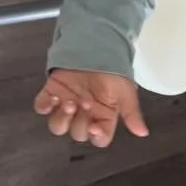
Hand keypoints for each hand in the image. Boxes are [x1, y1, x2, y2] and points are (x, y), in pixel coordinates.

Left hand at [34, 69, 148, 146]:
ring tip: (69, 101)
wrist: (97, 46)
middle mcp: (84, 115)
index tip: (95, 125)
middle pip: (78, 133)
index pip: (99, 138)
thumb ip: (132, 113)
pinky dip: (44, 106)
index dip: (96, 136)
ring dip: (62, 118)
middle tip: (85, 103)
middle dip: (80, 122)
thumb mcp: (126, 91)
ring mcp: (66, 105)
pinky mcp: (52, 92)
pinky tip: (51, 99)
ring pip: (58, 125)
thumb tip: (143, 133)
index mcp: (103, 118)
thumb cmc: (114, 70)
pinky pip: (42, 106)